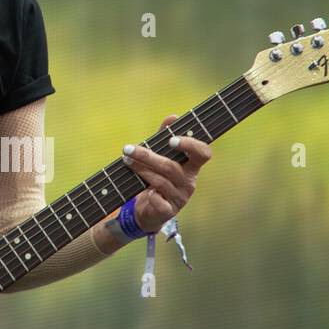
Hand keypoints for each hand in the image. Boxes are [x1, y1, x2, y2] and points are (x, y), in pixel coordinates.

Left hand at [121, 113, 211, 233]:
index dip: (191, 145)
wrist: (149, 211)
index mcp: (192, 167)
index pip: (203, 154)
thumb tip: (173, 117)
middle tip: (127, 148)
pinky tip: (141, 190)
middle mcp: (189, 182)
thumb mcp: (162, 157)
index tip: (171, 140)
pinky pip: (159, 202)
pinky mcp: (168, 212)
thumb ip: (165, 137)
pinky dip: (149, 195)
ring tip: (126, 160)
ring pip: (160, 181)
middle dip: (147, 156)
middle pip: (171, 167)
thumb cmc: (157, 177)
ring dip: (140, 169)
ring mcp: (179, 198)